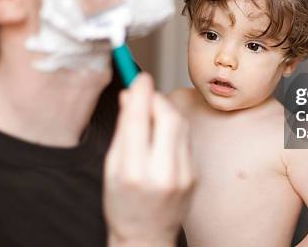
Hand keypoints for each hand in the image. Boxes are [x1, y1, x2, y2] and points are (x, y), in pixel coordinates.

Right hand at [104, 73, 194, 246]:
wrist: (146, 237)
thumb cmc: (122, 204)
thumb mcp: (112, 167)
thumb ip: (123, 130)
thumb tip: (129, 96)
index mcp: (133, 172)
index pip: (139, 120)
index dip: (140, 93)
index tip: (138, 77)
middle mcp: (162, 173)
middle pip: (168, 117)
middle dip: (156, 99)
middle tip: (144, 94)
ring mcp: (183, 174)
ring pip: (181, 124)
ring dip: (166, 110)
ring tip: (150, 112)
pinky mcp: (195, 174)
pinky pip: (186, 139)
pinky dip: (173, 127)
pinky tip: (162, 132)